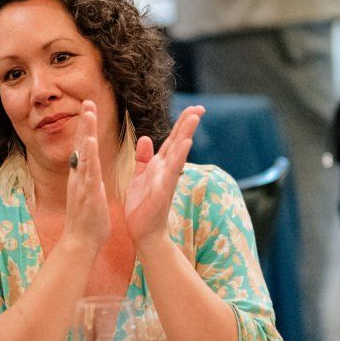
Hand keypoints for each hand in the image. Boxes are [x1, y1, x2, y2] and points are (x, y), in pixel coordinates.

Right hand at [62, 102, 110, 251]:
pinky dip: (88, 156)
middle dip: (85, 123)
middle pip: (81, 145)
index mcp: (82, 177)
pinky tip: (90, 141)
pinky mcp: (87, 194)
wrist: (80, 244)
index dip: (86, 128)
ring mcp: (81, 185)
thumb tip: (90, 169)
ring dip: (85, 132)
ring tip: (88, 113)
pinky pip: (88, 172)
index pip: (83, 148)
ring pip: (83, 154)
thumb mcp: (89, 195)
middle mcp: (79, 177)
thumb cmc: (87, 222)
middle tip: (88, 101)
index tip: (89, 109)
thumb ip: (89, 179)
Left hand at [125, 105, 202, 246]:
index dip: (181, 124)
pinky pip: (171, 171)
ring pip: (178, 153)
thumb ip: (143, 158)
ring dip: (186, 135)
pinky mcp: (163, 191)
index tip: (193, 108)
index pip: (172, 140)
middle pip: (179, 142)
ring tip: (194, 118)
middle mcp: (166, 170)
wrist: (142, 233)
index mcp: (160, 166)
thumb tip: (146, 138)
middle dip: (188, 124)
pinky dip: (178, 157)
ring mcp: (166, 179)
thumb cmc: (141, 207)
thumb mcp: (140, 177)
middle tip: (200, 107)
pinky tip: (185, 144)